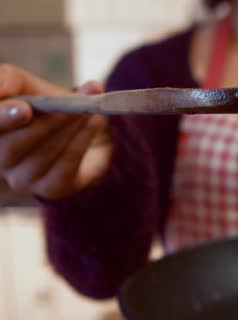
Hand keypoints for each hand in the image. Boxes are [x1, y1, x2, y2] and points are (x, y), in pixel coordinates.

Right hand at [0, 64, 111, 199]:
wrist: (86, 131)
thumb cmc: (49, 107)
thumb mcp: (28, 86)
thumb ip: (11, 80)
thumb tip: (1, 82)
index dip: (2, 118)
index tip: (25, 108)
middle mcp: (0, 159)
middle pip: (11, 146)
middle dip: (44, 123)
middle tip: (68, 105)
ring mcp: (23, 178)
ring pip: (41, 155)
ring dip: (68, 127)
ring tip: (88, 109)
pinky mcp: (51, 188)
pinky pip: (65, 166)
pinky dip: (81, 140)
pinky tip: (95, 121)